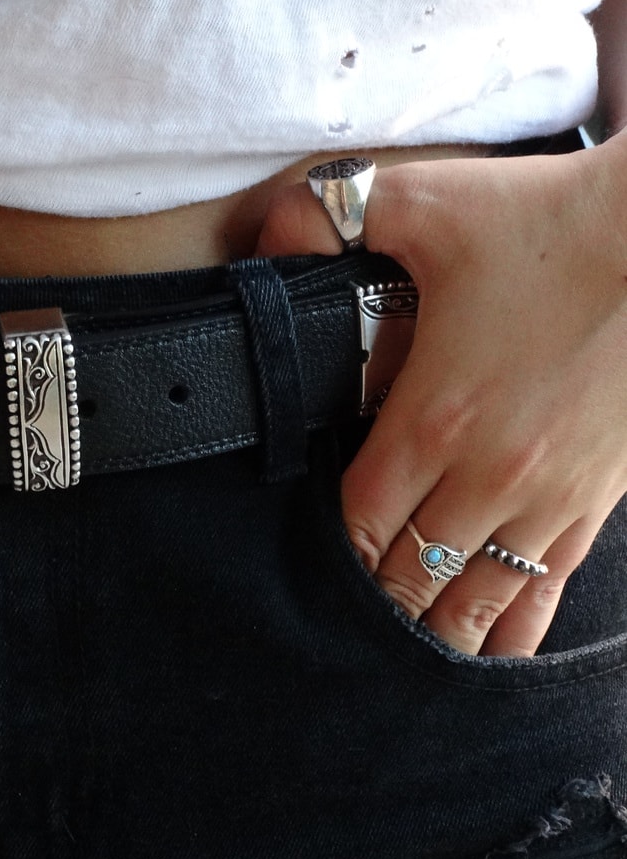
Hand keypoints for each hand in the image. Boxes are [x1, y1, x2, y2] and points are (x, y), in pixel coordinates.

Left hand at [256, 140, 626, 655]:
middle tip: (339, 626)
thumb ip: (323, 217)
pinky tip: (500, 654)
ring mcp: (551, 493)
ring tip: (402, 659)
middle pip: (411, 571)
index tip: (301, 571)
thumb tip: (265, 242)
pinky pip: (550, 583)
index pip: (357, 521)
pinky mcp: (600, 493)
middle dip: (374, 600)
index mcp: (433, 419)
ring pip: (479, 593)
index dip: (325, 553)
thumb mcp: (419, 199)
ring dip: (437, 627)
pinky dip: (517, 623)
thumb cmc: (547, 218)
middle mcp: (489, 473)